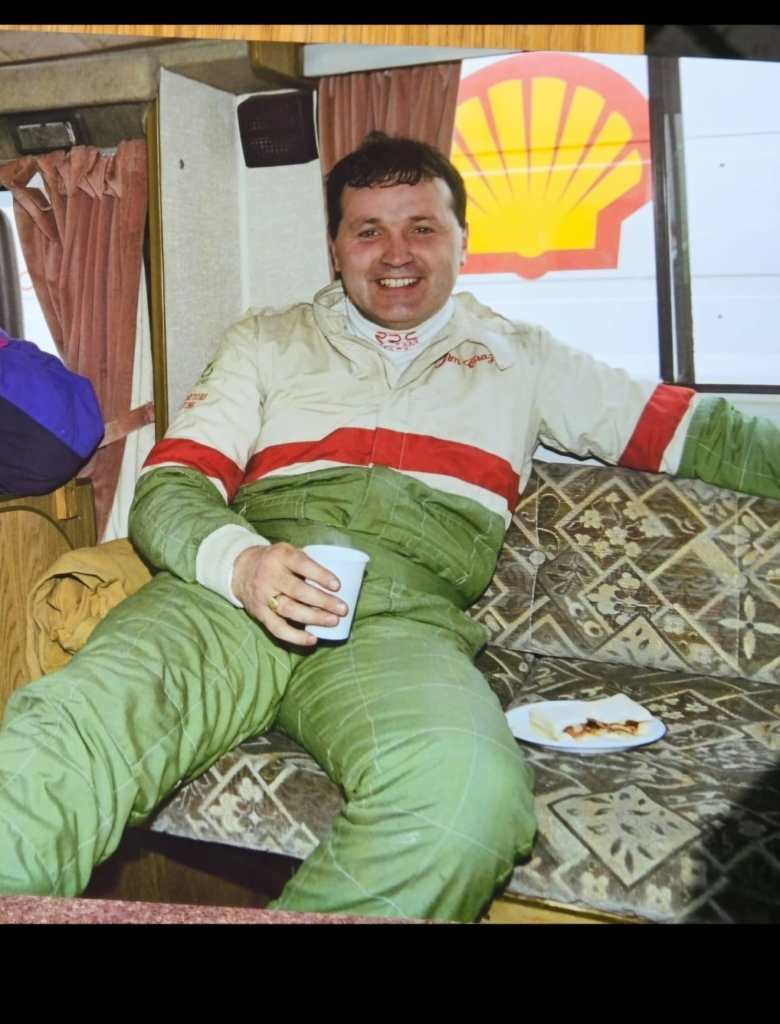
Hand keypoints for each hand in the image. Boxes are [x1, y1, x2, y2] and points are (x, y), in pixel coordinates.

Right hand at [232, 542, 346, 645]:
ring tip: (333, 621)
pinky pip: (277, 628)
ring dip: (313, 617)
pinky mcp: (259, 613)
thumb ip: (308, 561)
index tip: (337, 585)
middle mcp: (270, 575)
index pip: (302, 564)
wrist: (240, 569)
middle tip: (343, 609)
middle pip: (298, 590)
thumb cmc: (275, 560)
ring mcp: (263, 595)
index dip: (320, 575)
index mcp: (281, 556)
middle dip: (323, 601)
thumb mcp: (288, 551)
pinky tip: (312, 639)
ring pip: (289, 609)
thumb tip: (343, 574)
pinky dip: (295, 636)